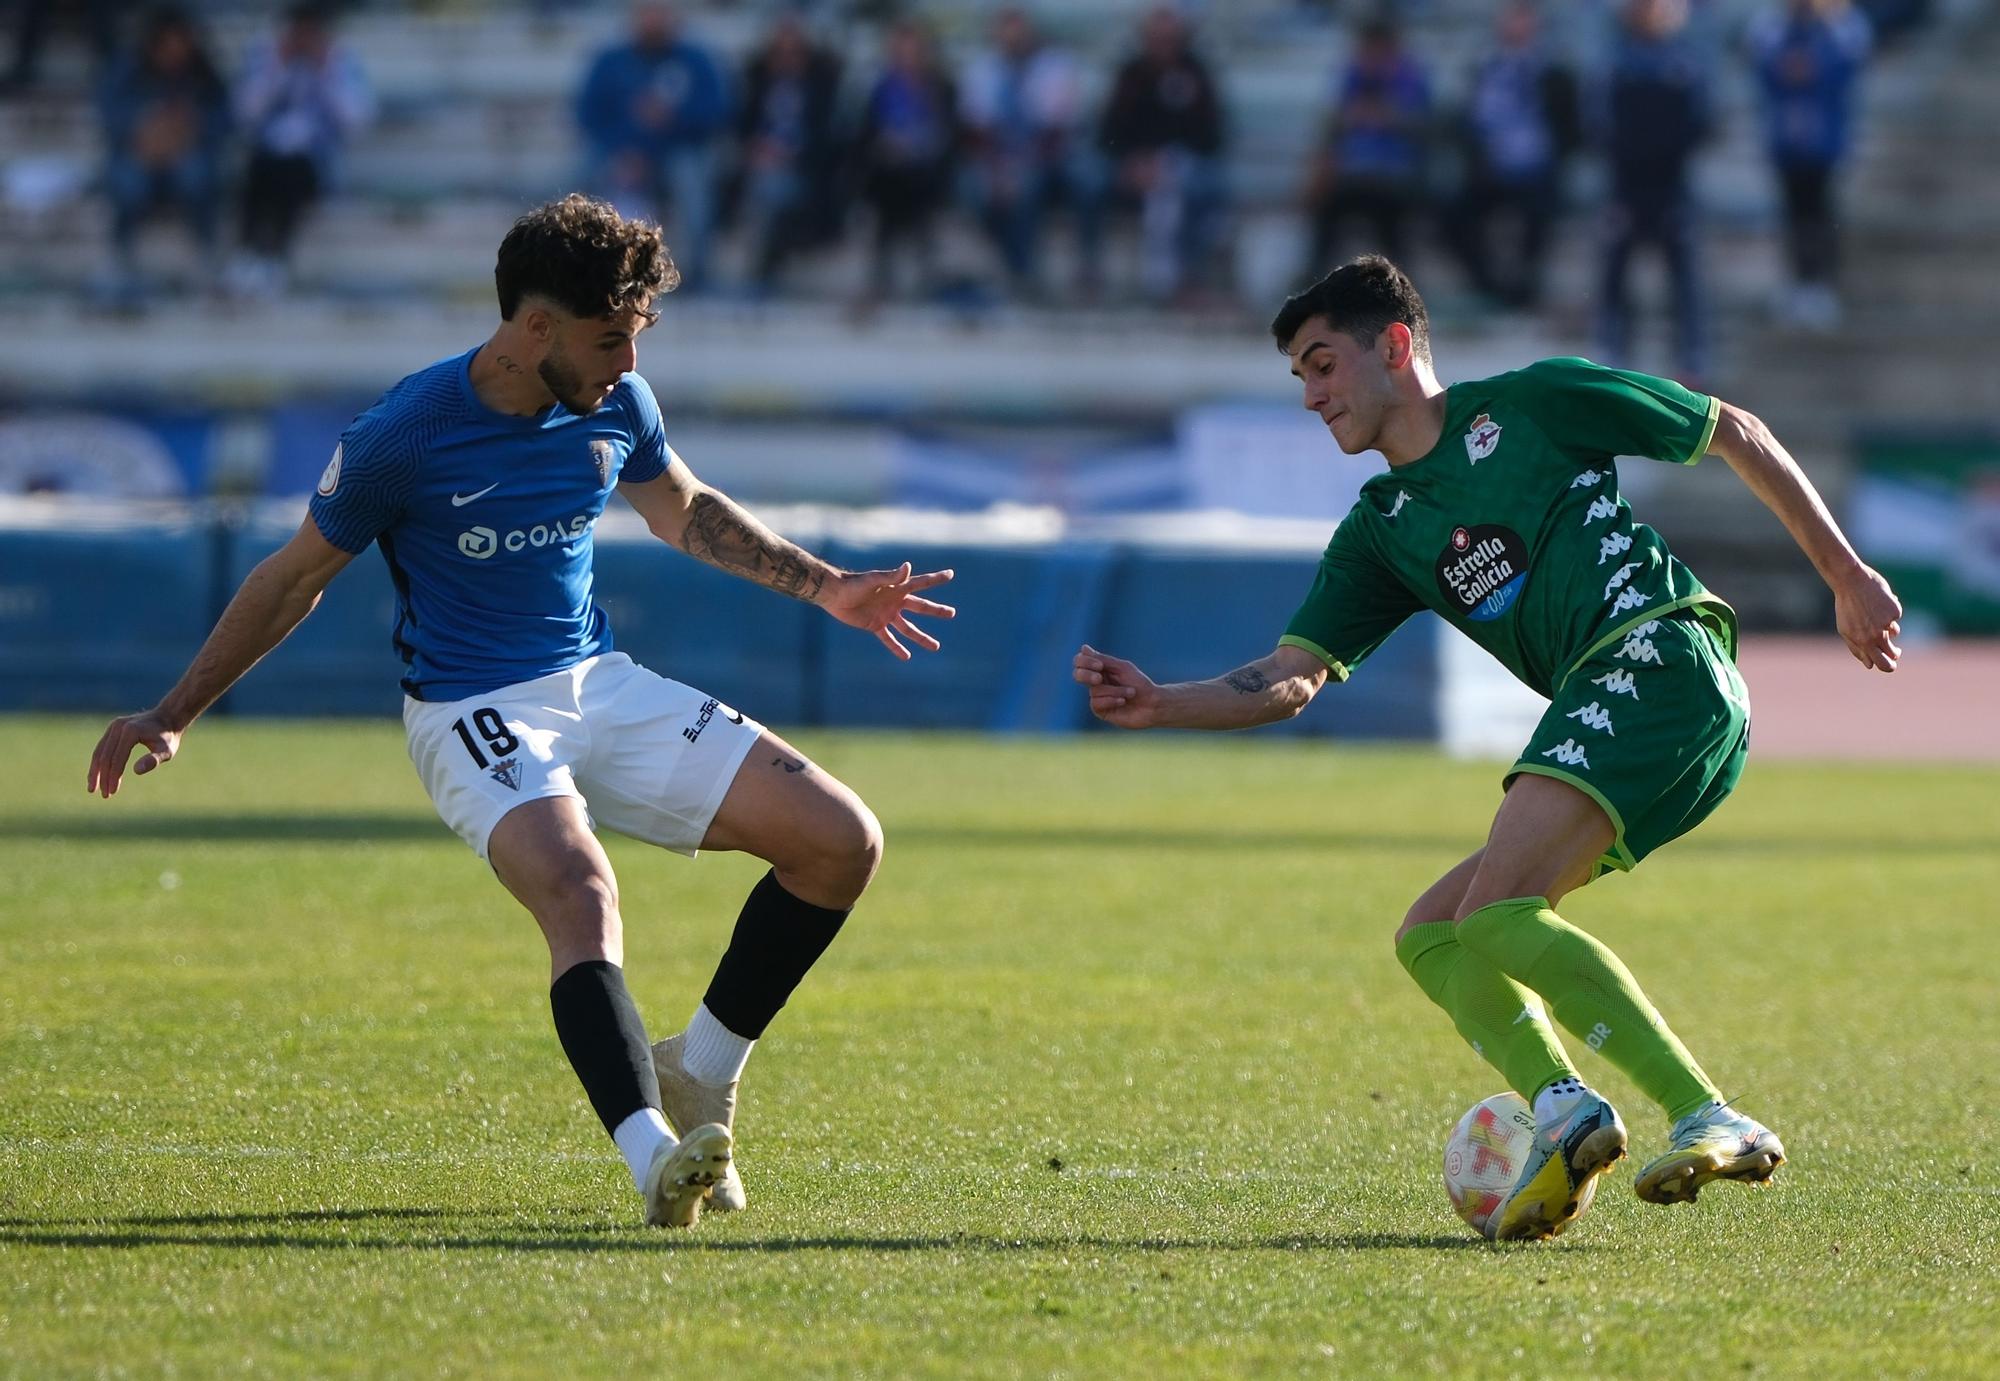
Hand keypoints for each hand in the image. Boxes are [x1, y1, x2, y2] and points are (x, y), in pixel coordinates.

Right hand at [87, 709, 182, 797]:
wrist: (168, 718)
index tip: (112, 792)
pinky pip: (101, 748)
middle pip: (105, 756)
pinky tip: (96, 776)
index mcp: (130, 731)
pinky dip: (98, 763)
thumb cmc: (168, 737)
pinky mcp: (112, 729)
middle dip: (104, 777)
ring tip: (92, 789)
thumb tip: (136, 771)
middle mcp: (118, 727)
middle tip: (105, 796)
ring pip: (99, 752)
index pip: (117, 758)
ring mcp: (113, 727)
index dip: (113, 776)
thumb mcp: (167, 750)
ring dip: (95, 772)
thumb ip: (154, 760)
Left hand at [822, 562, 955, 659]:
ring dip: (921, 637)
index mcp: (897, 587)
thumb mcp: (873, 579)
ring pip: (908, 628)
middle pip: (920, 607)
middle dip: (936, 611)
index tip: (951, 574)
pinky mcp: (875, 625)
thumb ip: (891, 576)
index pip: (921, 583)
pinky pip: (889, 639)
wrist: (834, 594)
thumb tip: (909, 567)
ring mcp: (886, 614)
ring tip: (936, 646)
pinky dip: (897, 647)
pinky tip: (907, 656)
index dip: (936, 578)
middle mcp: (895, 601)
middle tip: (952, 613)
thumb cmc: (853, 583)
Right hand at [1073, 644, 1160, 728]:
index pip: (1081, 661)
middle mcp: (1096, 683)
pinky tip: (1123, 702)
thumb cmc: (1140, 684)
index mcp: (1100, 669)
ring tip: (1130, 693)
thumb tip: (1083, 648)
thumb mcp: (1122, 668)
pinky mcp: (1100, 711)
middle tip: (1099, 678)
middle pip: (1077, 674)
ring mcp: (1098, 697)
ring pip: (1094, 690)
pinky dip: (1111, 700)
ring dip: (1115, 691)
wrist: (1152, 704)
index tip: (1099, 665)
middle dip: (1086, 675)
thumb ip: (1103, 659)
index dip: (1085, 662)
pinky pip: (1096, 703)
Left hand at [1834, 564, 1903, 671]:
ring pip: (1895, 633)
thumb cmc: (1846, 607)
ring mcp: (1886, 622)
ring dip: (1888, 628)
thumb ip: (1857, 648)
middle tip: (1896, 653)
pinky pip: (1895, 617)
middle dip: (1895, 656)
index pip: (1881, 664)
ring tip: (1874, 613)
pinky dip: (1888, 611)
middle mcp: (1876, 634)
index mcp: (1863, 641)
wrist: (1850, 582)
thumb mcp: (1845, 630)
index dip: (1887, 666)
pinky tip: (1878, 601)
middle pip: (1892, 655)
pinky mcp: (1895, 611)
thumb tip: (1869, 665)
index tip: (1889, 663)